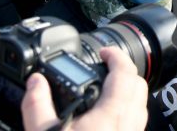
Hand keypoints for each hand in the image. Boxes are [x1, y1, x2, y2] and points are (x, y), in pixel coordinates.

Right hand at [21, 48, 147, 130]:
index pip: (125, 72)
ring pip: (141, 105)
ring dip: (127, 91)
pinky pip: (136, 122)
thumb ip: (37, 105)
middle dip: (124, 72)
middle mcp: (128, 125)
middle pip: (139, 85)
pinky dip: (126, 111)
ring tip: (105, 90)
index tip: (105, 52)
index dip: (116, 56)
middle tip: (105, 68)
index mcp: (112, 115)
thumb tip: (36, 83)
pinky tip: (105, 118)